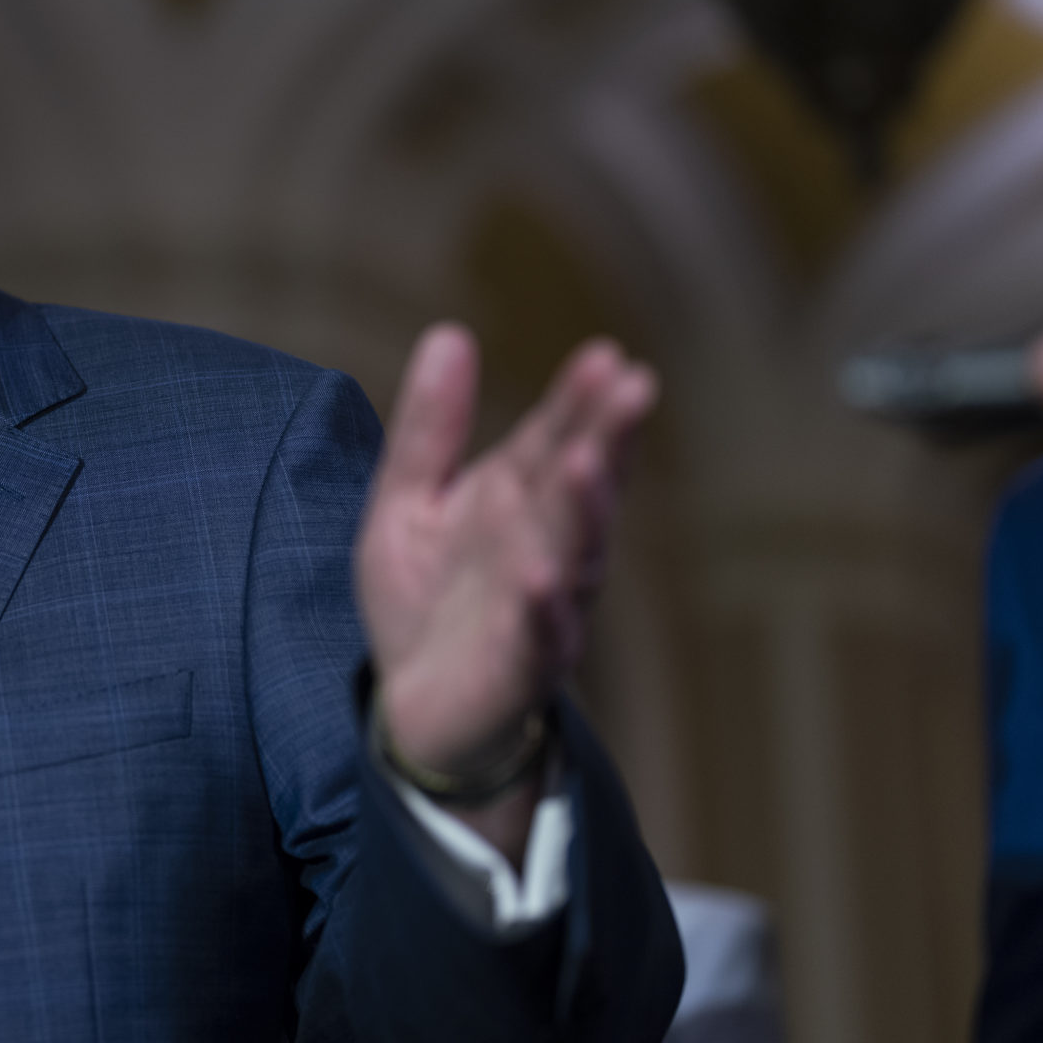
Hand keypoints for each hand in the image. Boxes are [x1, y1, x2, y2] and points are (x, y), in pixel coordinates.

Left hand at [356, 325, 656, 849]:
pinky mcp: (518, 667)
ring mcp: (540, 608)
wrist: (415, 709)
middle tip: (633, 386)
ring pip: (571, 555)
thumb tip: (448, 333)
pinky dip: (543, 609)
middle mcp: (545, 547)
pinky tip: (542, 578)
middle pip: (580, 487)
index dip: (581, 400)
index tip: (606, 355)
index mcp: (519, 502)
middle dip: (606, 438)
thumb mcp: (408, 499)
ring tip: (587, 462)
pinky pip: (537, 637)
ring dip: (582, 511)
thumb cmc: (425, 599)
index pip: (557, 439)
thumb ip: (430, 427)